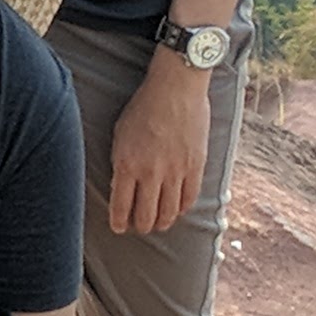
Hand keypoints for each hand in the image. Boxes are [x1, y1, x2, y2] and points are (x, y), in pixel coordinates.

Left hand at [105, 55, 213, 235]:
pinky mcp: (196, 166)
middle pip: (145, 216)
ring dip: (161, 222)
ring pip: (168, 213)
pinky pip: (189, 199)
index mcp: (126, 165)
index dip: (119, 223)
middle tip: (139, 226)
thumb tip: (122, 188)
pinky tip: (176, 210)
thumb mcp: (120, 135)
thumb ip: (121, 163)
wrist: (175, 87)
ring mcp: (175, 171)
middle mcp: (150, 173)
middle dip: (140, 226)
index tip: (119, 228)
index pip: (120, 207)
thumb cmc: (143, 107)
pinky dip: (181, 209)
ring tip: (158, 223)